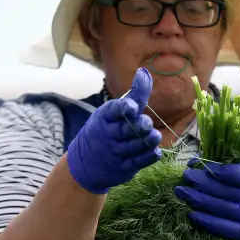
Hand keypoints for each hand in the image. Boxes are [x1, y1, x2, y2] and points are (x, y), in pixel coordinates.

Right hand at [67, 67, 161, 193]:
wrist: (85, 163)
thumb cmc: (105, 129)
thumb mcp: (113, 111)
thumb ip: (134, 94)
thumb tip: (144, 72)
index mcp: (105, 117)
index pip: (113, 110)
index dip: (123, 108)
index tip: (132, 107)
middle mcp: (109, 135)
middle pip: (126, 129)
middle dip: (139, 125)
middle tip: (146, 123)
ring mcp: (115, 152)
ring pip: (135, 146)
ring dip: (147, 141)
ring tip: (154, 136)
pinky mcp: (124, 167)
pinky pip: (138, 162)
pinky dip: (148, 156)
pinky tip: (155, 151)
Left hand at [174, 160, 239, 239]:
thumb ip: (230, 166)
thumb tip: (200, 162)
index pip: (238, 173)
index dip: (217, 169)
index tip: (199, 164)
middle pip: (223, 190)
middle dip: (200, 182)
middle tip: (186, 176)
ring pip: (218, 207)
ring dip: (197, 199)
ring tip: (181, 191)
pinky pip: (221, 227)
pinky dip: (205, 220)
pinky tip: (192, 213)